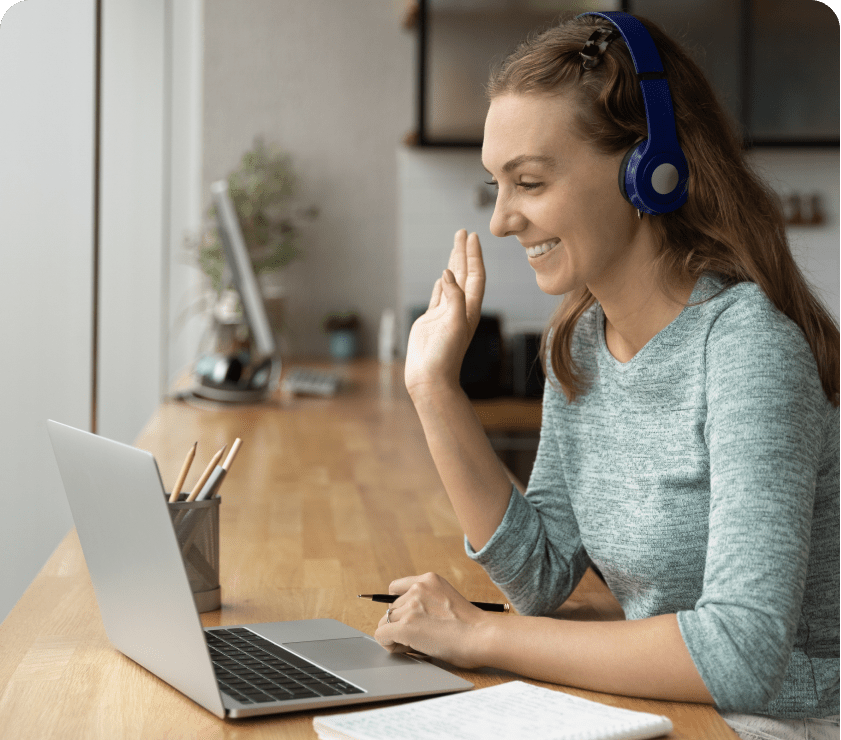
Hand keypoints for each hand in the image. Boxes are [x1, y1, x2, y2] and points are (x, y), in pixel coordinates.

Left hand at [374, 572, 488, 668]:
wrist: (481, 636)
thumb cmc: (471, 626)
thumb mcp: (447, 598)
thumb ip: (427, 601)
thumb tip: (407, 618)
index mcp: (429, 580)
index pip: (396, 587)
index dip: (400, 606)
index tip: (408, 618)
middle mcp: (417, 588)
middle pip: (391, 608)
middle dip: (399, 623)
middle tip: (417, 637)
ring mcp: (411, 607)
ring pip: (385, 621)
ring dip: (394, 634)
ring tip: (414, 644)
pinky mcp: (406, 626)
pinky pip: (381, 634)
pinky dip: (389, 644)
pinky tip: (405, 649)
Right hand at [404, 230, 485, 397]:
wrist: (430, 378)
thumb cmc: (445, 354)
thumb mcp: (455, 322)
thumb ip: (454, 296)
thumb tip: (446, 273)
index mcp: (470, 308)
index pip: (475, 276)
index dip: (474, 256)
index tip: (472, 236)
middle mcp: (459, 309)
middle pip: (464, 274)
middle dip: (463, 253)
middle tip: (462, 232)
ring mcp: (445, 314)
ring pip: (450, 283)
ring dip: (453, 265)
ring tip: (454, 248)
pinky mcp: (431, 321)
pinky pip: (438, 296)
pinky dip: (441, 283)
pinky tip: (442, 276)